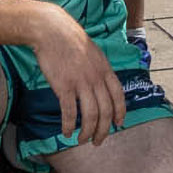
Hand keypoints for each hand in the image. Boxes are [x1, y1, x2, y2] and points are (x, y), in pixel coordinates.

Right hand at [28, 7, 125, 145]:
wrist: (53, 31)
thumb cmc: (71, 41)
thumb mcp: (93, 53)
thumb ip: (99, 70)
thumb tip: (101, 85)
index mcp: (105, 69)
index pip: (118, 96)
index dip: (120, 113)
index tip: (118, 124)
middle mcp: (96, 77)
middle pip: (105, 111)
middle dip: (103, 130)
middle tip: (98, 141)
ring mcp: (81, 82)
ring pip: (90, 115)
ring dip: (87, 132)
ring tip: (82, 140)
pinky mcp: (64, 86)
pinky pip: (70, 112)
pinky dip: (69, 125)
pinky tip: (66, 132)